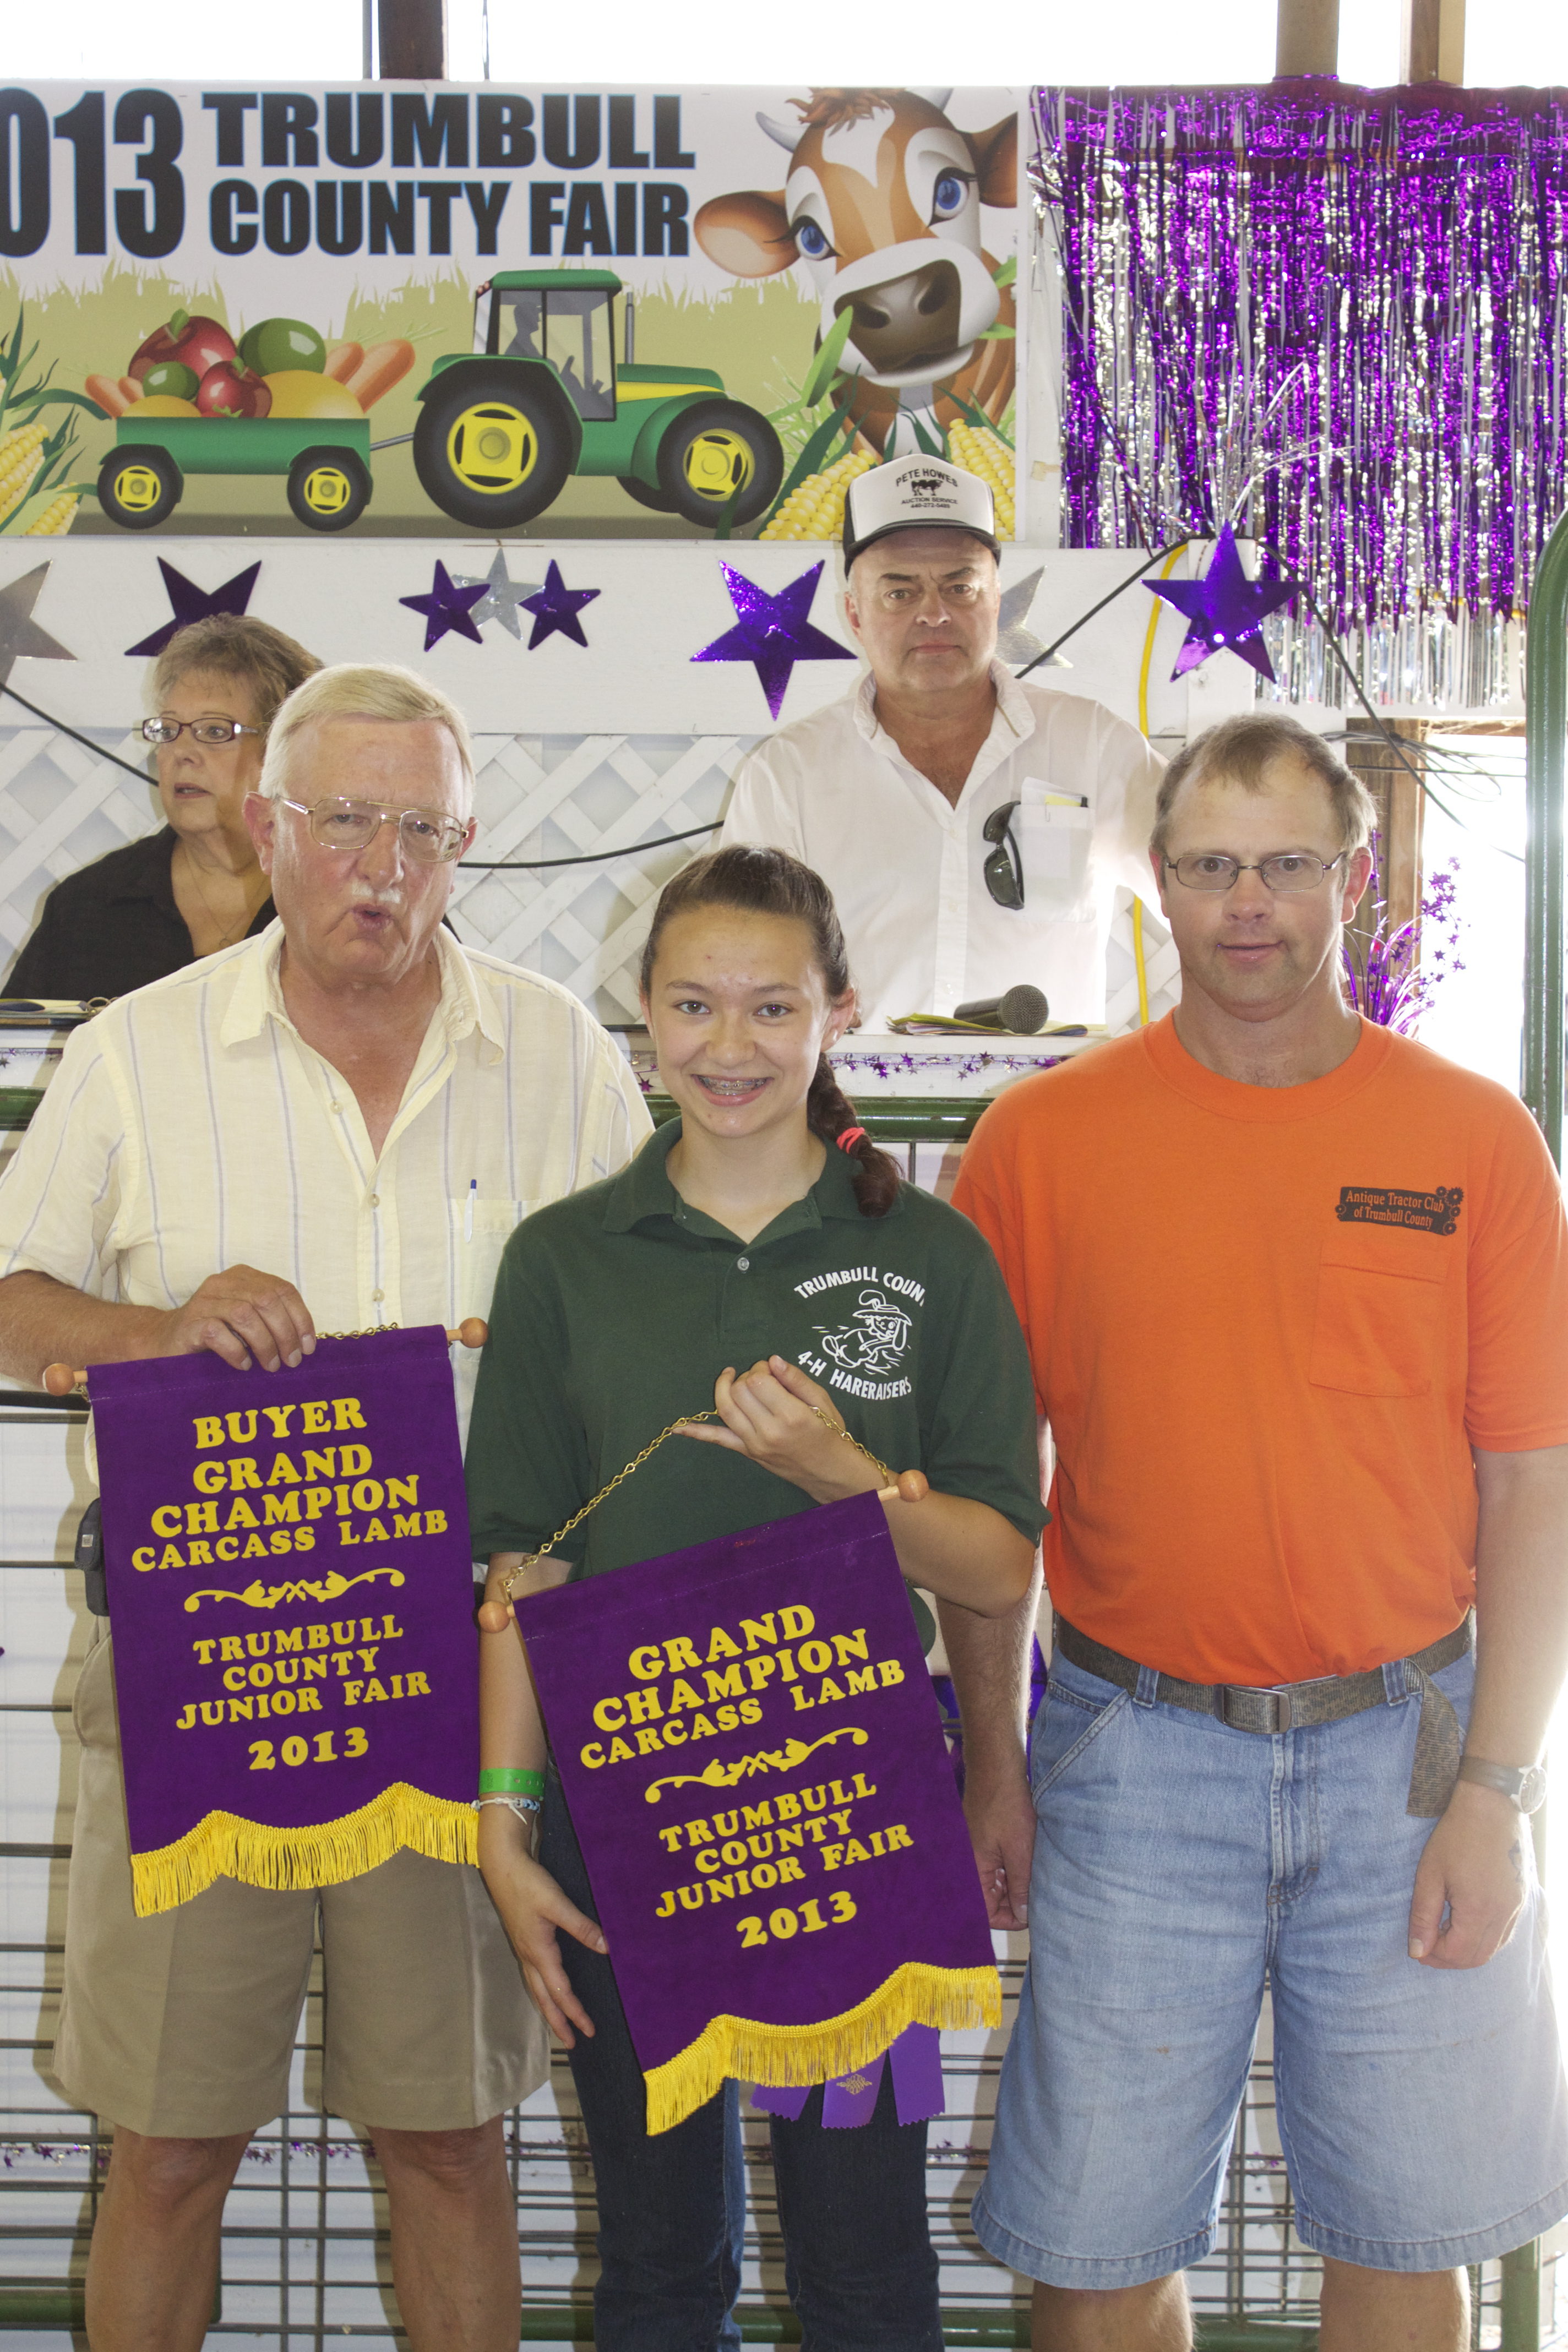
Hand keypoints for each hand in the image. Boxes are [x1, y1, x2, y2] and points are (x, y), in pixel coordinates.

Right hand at [157, 1265, 316, 1371]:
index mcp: (243, 1277)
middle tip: (291, 1361)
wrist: (165, 1342)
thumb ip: (272, 1319)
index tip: (309, 1347)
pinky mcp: (190, 1323)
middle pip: (267, 1301)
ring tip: (270, 1365)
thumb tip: (306, 1343)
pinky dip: (237, 1352)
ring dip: (265, 1344)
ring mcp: (204, 1302)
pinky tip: (244, 1365)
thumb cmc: (215, 1335)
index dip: (301, 1318)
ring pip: (245, 1315)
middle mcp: (223, 1283)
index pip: (283, 1289)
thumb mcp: (247, 1322)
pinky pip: (219, 1334)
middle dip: (285, 1334)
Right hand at [477, 1809, 606, 2044]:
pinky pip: (533, 1975)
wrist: (501, 1865)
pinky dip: (542, 1990)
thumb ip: (582, 1927)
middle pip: (544, 1998)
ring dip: (548, 2008)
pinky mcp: (522, 1939)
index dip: (575, 2012)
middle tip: (572, 2042)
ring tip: (559, 2023)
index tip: (588, 2030)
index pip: (560, 1992)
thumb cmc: (528, 1883)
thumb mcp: (557, 1903)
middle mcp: (528, 1956)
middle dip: (558, 2021)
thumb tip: (606, 1948)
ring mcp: (523, 1948)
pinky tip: (548, 1986)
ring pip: (536, 1988)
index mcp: (539, 1952)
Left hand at [676, 1356, 879, 1501]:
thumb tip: (773, 1360)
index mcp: (791, 1416)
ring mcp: (754, 1444)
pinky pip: (719, 1440)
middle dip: (746, 1376)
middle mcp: (768, 1431)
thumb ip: (797, 1380)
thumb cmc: (830, 1434)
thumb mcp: (823, 1402)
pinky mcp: (747, 1453)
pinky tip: (677, 1429)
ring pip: (726, 1409)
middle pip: (740, 1391)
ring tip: (731, 1378)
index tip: (771, 1369)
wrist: (829, 1471)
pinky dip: (697, 1433)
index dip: (761, 1368)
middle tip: (760, 1377)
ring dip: (724, 1388)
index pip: (759, 1381)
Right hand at [962, 1755, 1035, 1931]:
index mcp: (974, 1870)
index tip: (1033, 1914)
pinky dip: (1014, 1866)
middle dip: (1016, 1901)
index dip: (1011, 1919)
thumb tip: (1024, 1915)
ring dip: (1017, 1882)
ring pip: (998, 1881)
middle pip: (992, 1898)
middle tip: (1041, 1895)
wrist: (998, 1767)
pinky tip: (1031, 1858)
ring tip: (1038, 1874)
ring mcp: (979, 1850)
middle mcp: (972, 1864)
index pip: (987, 1912)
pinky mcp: (986, 1839)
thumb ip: (1021, 1886)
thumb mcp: (1020, 1851)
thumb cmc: (1006, 1805)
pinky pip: (999, 1863)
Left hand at [1408, 1779, 1528, 1967]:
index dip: (1434, 1956)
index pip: (1457, 1954)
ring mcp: (1516, 1908)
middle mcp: (1504, 1914)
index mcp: (1479, 1910)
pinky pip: (1504, 1933)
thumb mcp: (1430, 1874)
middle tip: (1427, 1944)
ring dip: (1467, 1949)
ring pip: (1493, 1948)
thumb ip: (1423, 1916)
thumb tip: (1417, 1951)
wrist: (1491, 1806)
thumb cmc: (1456, 1835)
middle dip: (1449, 1957)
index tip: (1417, 1948)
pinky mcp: (1521, 1899)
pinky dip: (1484, 1937)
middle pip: (1477, 1957)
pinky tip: (1466, 1923)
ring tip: (1443, 1931)